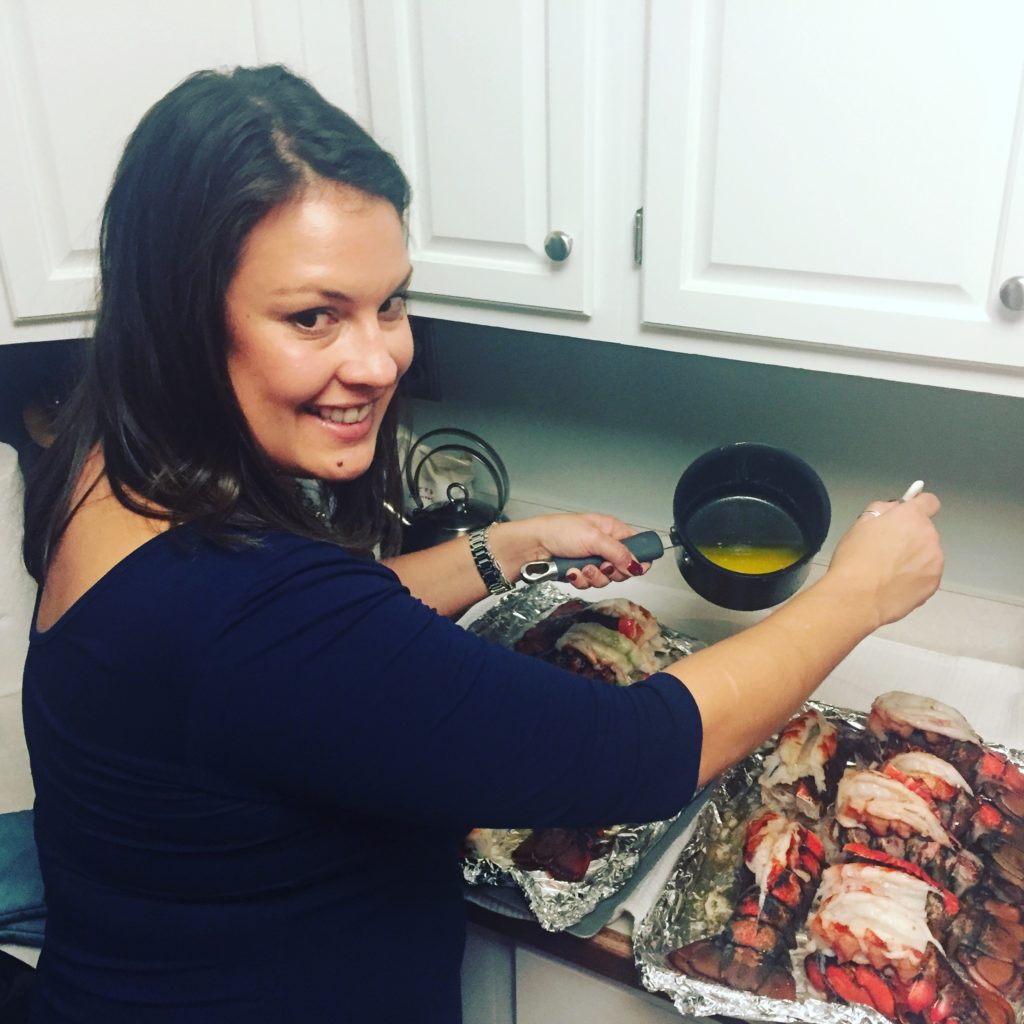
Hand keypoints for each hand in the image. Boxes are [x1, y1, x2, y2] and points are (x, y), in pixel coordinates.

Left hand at [492, 513, 649, 589]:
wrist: (531, 546)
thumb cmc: (559, 532)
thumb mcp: (593, 538)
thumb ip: (618, 552)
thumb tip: (638, 565)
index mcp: (611, 529)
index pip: (636, 545)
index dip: (638, 558)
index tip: (634, 567)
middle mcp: (604, 545)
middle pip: (624, 567)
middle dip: (612, 571)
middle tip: (602, 565)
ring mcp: (591, 560)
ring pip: (606, 579)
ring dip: (593, 576)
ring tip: (580, 567)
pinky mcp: (579, 573)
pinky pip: (589, 584)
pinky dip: (580, 580)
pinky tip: (570, 572)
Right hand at [825, 492, 943, 626]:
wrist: (858, 598)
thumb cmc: (854, 559)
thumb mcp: (859, 525)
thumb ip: (880, 510)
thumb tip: (892, 509)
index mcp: (911, 517)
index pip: (929, 501)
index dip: (919, 506)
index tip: (908, 515)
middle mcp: (929, 535)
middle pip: (925, 531)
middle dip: (911, 537)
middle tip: (887, 551)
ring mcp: (935, 561)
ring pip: (927, 554)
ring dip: (914, 558)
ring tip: (889, 572)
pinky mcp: (934, 583)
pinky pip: (927, 575)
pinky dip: (915, 578)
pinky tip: (895, 585)